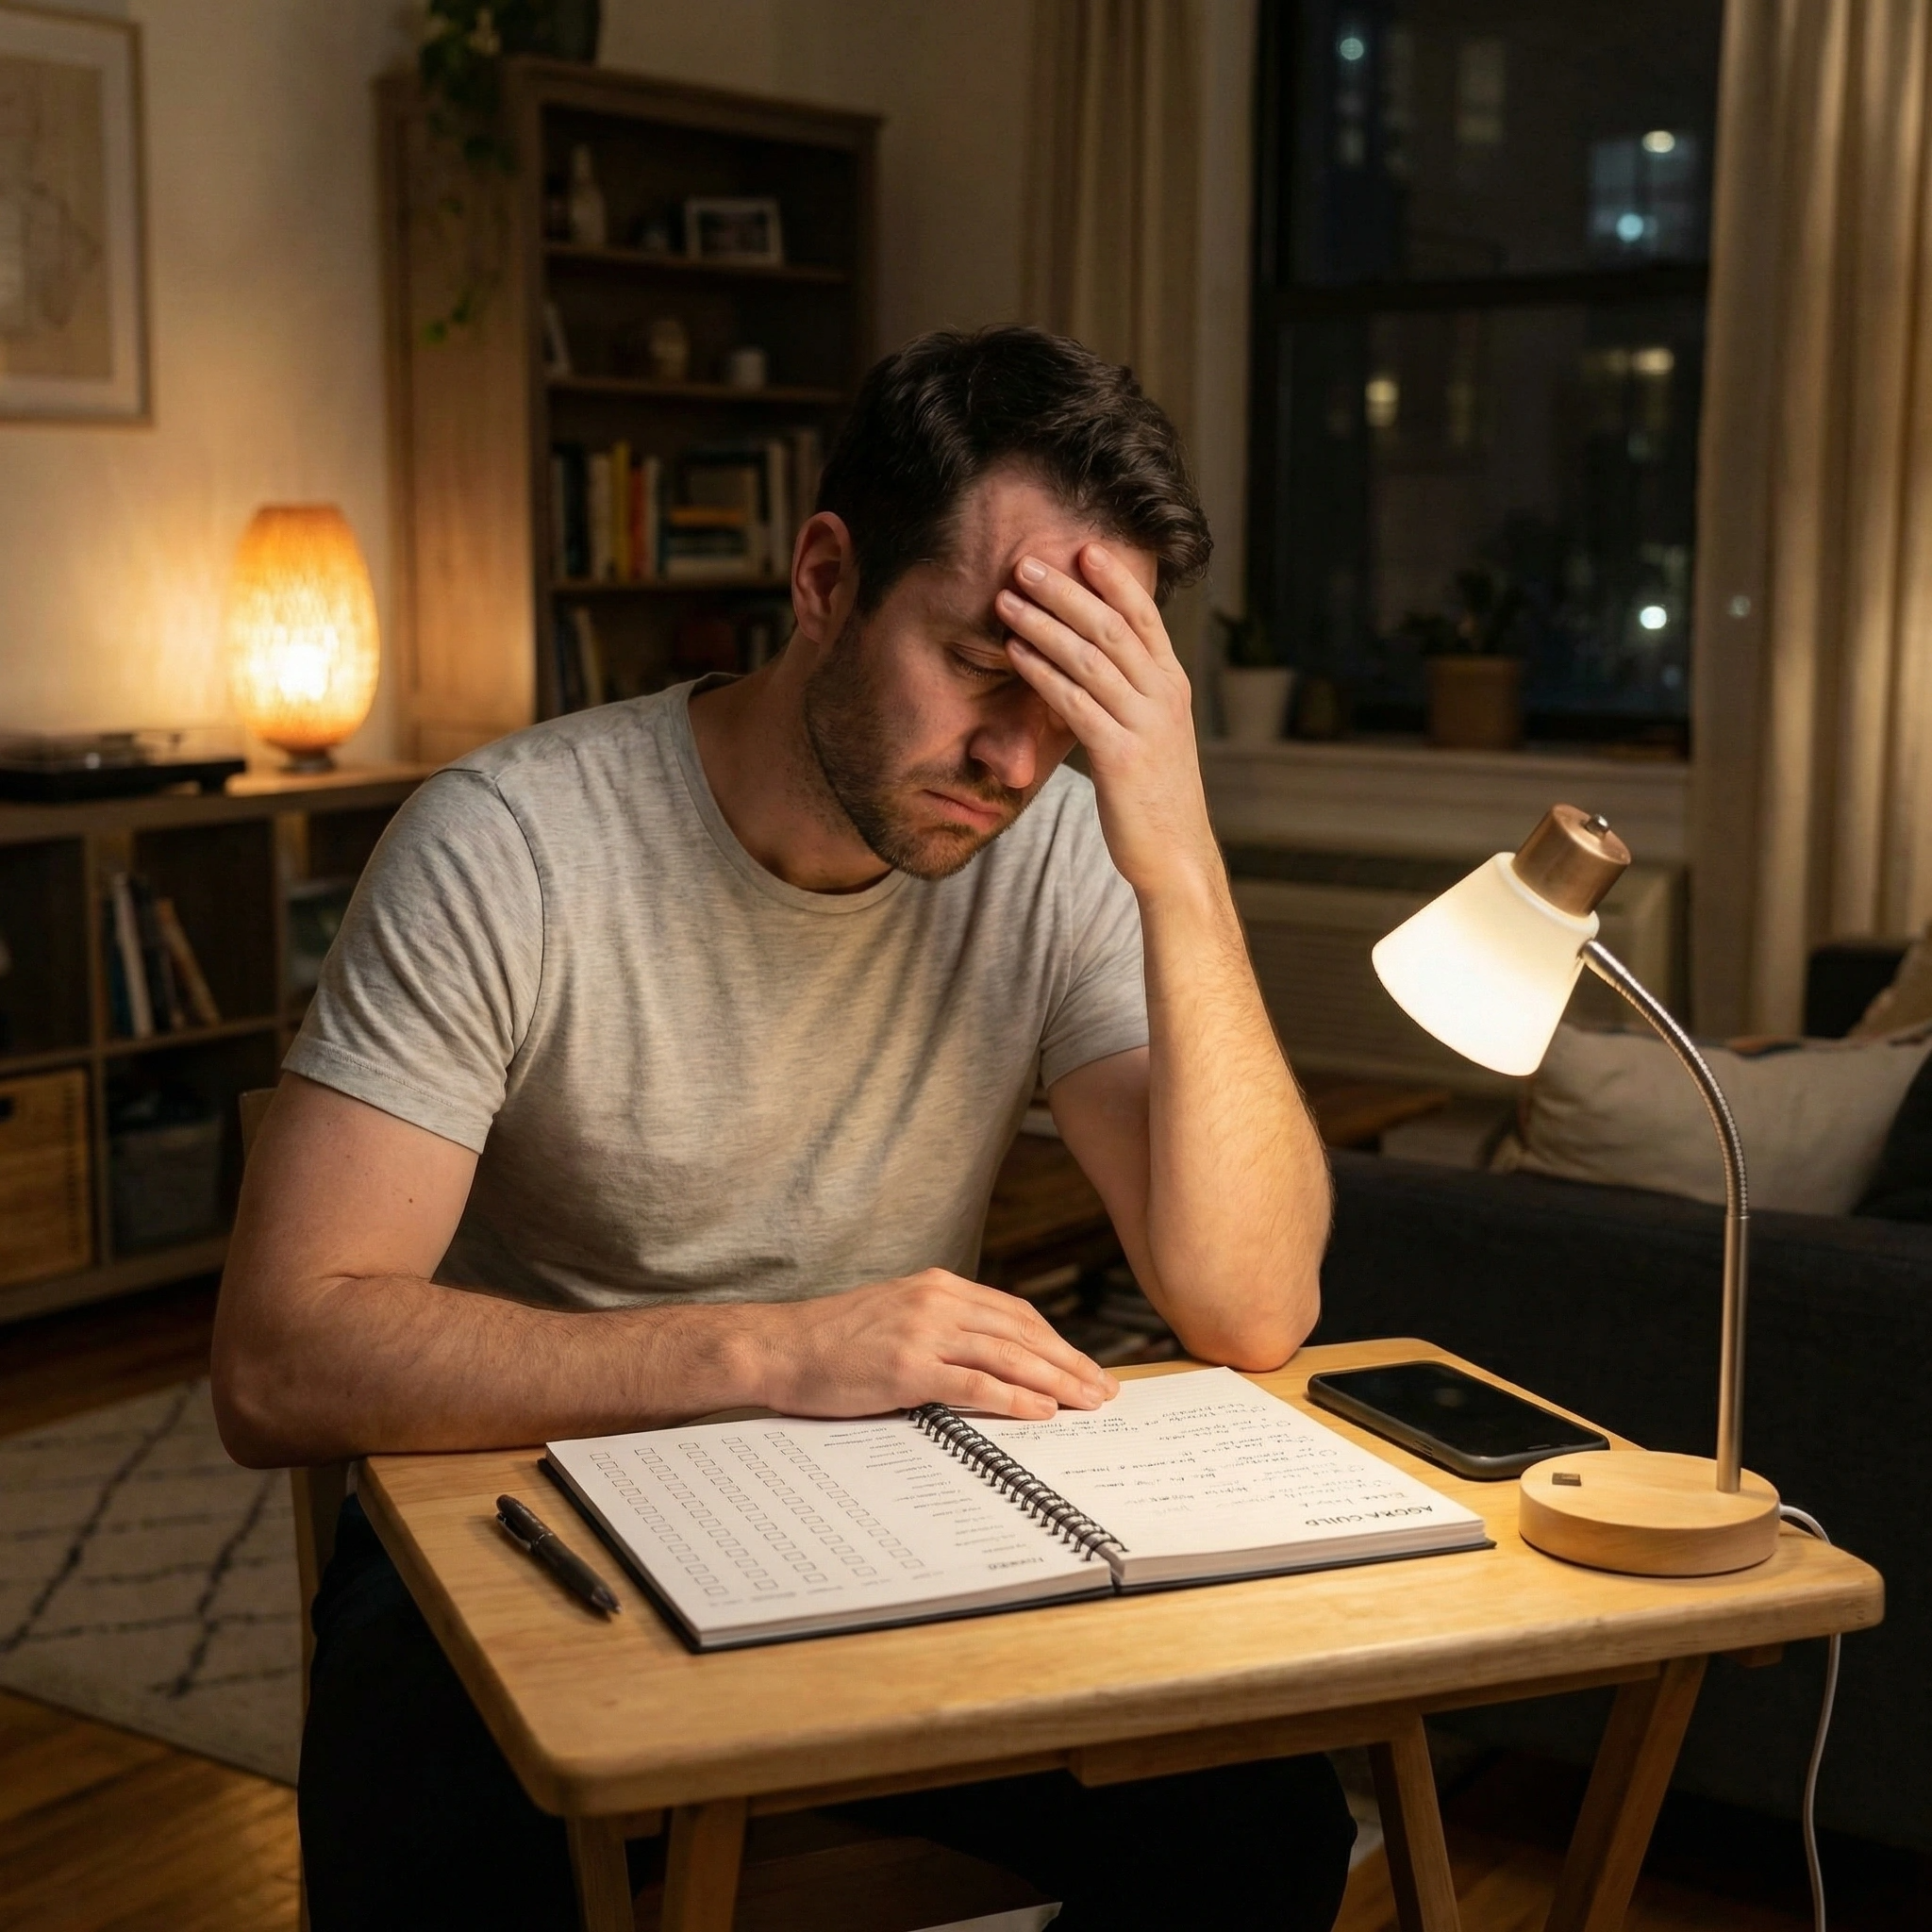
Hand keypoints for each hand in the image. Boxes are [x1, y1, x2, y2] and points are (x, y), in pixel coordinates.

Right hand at [747, 1269, 1117, 1419]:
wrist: (777, 1347)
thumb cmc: (832, 1341)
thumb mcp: (895, 1316)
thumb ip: (941, 1327)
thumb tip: (989, 1359)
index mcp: (938, 1287)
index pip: (1014, 1314)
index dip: (1056, 1341)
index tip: (1085, 1366)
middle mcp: (937, 1301)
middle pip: (1022, 1333)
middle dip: (1069, 1363)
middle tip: (1104, 1390)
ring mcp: (923, 1332)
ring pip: (1008, 1356)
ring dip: (1055, 1382)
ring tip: (1086, 1403)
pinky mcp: (907, 1367)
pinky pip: (974, 1384)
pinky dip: (1013, 1398)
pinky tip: (1040, 1412)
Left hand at [996, 543, 1217, 897]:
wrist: (1174, 853)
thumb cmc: (1153, 793)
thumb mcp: (1151, 732)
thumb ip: (1129, 693)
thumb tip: (1090, 661)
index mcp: (1172, 685)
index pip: (1145, 618)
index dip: (1115, 579)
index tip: (1083, 548)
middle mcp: (1163, 696)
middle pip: (1112, 627)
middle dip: (1066, 590)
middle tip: (1025, 563)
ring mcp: (1144, 724)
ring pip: (1090, 658)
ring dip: (1044, 624)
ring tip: (1007, 601)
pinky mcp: (1120, 755)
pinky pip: (1075, 702)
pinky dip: (1042, 672)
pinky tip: (1015, 653)